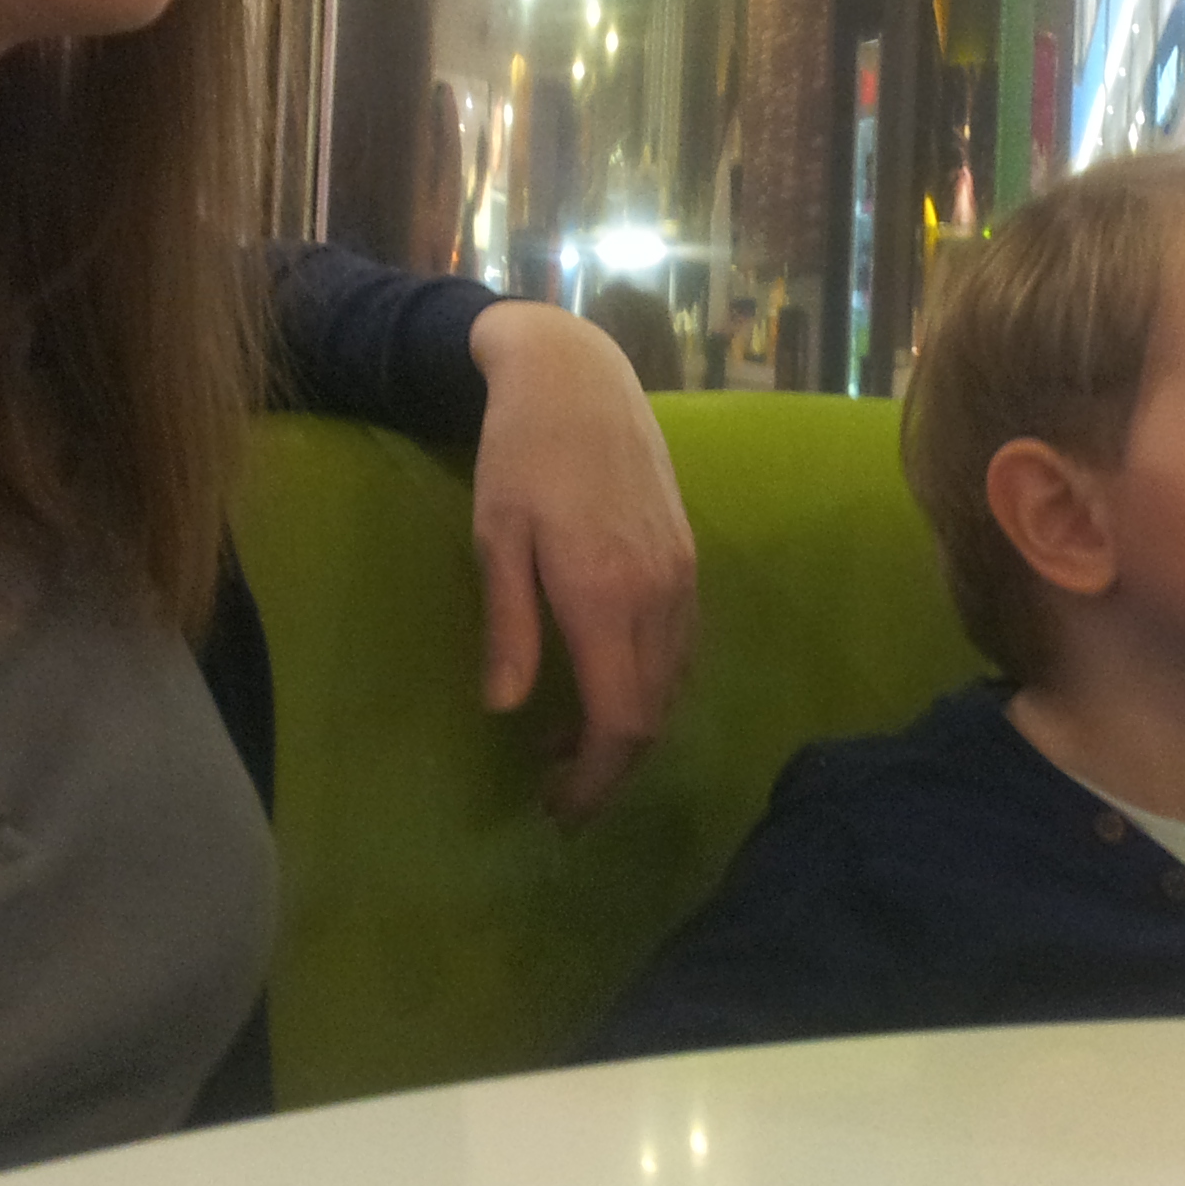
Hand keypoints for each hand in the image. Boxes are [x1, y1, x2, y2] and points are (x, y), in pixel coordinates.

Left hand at [467, 300, 697, 817]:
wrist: (578, 376)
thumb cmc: (518, 453)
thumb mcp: (495, 538)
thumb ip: (509, 626)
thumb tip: (506, 709)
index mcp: (606, 597)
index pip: (622, 722)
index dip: (595, 780)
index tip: (558, 809)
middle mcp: (659, 595)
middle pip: (655, 716)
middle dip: (612, 769)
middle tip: (558, 793)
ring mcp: (683, 576)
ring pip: (674, 686)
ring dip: (631, 729)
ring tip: (569, 741)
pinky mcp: (689, 559)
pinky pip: (682, 648)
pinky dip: (650, 686)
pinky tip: (606, 681)